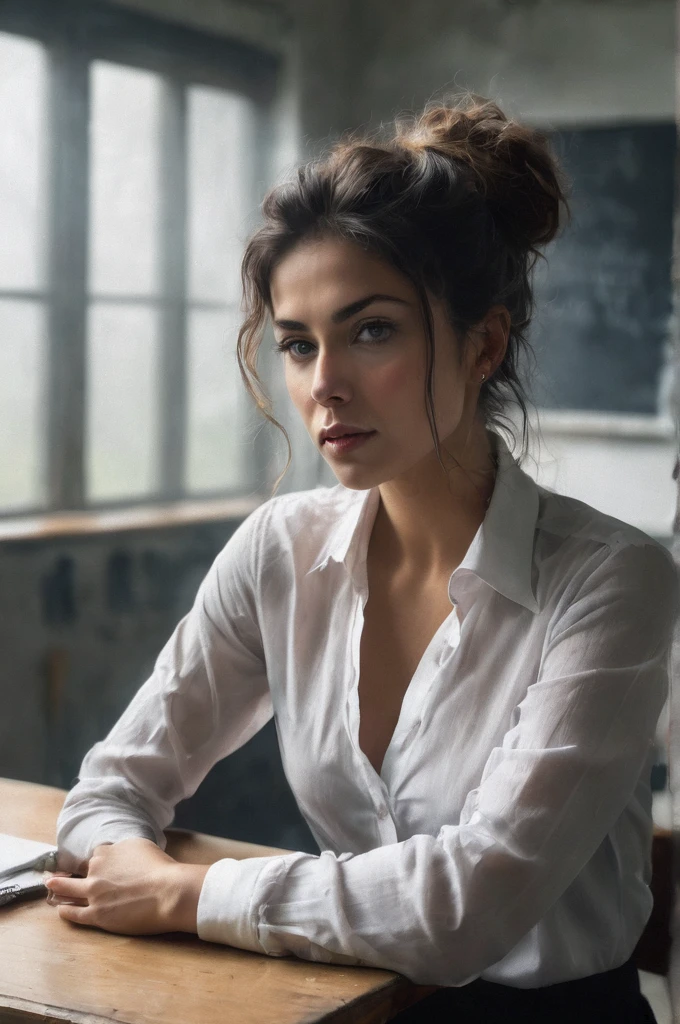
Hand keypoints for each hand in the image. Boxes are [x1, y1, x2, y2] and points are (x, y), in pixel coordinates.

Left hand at [45, 838, 209, 935]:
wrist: (168, 892)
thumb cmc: (161, 868)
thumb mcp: (142, 846)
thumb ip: (125, 849)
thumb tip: (120, 854)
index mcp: (108, 852)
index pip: (98, 855)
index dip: (100, 862)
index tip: (99, 866)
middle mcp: (97, 870)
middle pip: (81, 871)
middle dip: (70, 872)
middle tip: (60, 874)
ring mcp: (94, 894)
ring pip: (70, 890)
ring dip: (58, 888)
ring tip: (51, 887)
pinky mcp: (97, 915)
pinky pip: (74, 913)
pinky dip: (65, 911)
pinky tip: (60, 910)